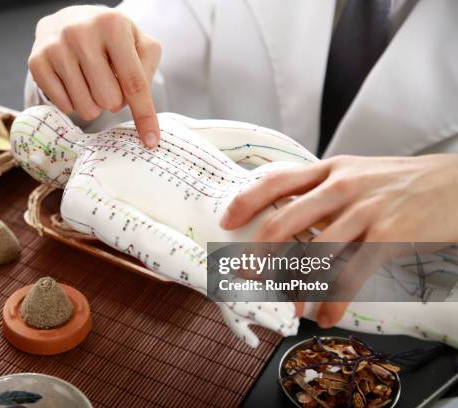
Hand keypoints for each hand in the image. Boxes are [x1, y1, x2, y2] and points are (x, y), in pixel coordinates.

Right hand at [29, 6, 161, 147]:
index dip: (144, 115)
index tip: (151, 141)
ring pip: (86, 107)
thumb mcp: (139, 44)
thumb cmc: (109, 38)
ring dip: (94, 104)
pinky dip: (74, 102)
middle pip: (109, 100)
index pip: (134, 82)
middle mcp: (81, 32)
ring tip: (91, 83)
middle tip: (108, 83)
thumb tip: (146, 120)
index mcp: (112, 25)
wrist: (68, 20)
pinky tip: (73, 83)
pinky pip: (64, 106)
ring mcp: (55, 47)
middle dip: (114, 101)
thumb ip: (147, 74)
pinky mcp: (36, 61)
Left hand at [221, 154, 457, 326]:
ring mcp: (365, 209)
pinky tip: (325, 315)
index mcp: (330, 170)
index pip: (277, 181)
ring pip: (316, 252)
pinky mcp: (389, 234)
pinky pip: (353, 273)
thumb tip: (286, 217)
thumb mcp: (358, 173)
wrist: (457, 185)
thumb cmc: (401, 183)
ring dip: (297, 286)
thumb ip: (324, 190)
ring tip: (289, 307)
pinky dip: (335, 299)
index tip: (227, 221)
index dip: (247, 200)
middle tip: (245, 275)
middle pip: (285, 220)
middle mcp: (342, 186)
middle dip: (258, 253)